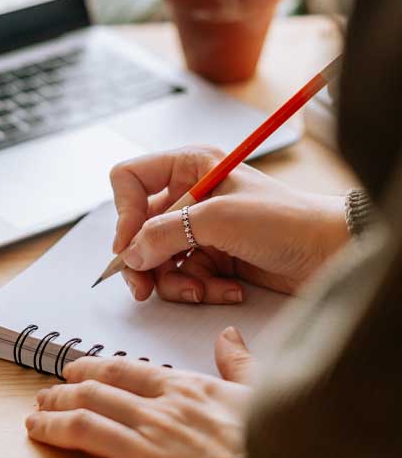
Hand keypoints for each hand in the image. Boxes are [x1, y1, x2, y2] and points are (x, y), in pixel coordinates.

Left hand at [13, 328, 254, 457]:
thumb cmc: (272, 449)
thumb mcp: (261, 397)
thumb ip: (239, 363)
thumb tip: (228, 334)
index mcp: (182, 391)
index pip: (121, 370)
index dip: (88, 368)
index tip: (71, 369)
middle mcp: (157, 417)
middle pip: (93, 396)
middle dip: (62, 394)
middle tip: (44, 396)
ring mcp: (147, 456)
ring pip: (82, 429)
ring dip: (51, 423)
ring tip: (33, 422)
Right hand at [109, 145, 349, 303]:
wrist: (334, 254)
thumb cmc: (286, 220)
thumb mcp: (219, 220)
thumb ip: (165, 233)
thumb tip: (129, 254)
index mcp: (187, 166)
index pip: (130, 180)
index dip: (123, 212)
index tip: (129, 245)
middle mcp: (188, 195)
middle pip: (138, 228)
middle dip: (143, 260)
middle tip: (143, 288)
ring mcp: (199, 228)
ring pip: (158, 258)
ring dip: (175, 281)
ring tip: (201, 291)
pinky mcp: (213, 257)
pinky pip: (184, 276)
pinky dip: (200, 288)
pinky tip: (228, 290)